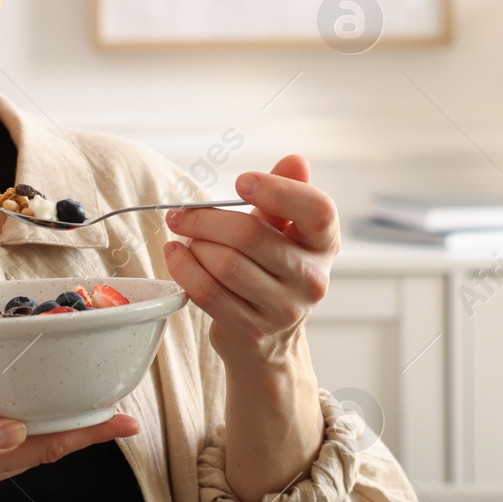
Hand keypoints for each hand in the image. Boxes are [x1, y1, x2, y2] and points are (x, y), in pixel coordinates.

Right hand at [0, 380, 140, 498]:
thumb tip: (6, 434)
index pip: (40, 447)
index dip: (84, 434)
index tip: (124, 421)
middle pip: (38, 451)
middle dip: (79, 433)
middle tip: (117, 413)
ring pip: (18, 451)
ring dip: (52, 433)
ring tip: (81, 411)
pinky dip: (19, 430)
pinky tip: (19, 414)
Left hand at [163, 153, 339, 368]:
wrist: (270, 341)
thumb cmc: (273, 272)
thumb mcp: (284, 231)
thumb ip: (286, 194)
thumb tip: (295, 160)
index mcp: (325, 244)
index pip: (316, 210)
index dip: (278, 190)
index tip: (241, 182)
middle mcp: (312, 279)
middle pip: (251, 235)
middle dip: (206, 219)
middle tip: (181, 215)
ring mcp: (284, 309)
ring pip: (225, 264)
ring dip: (194, 245)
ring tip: (184, 239)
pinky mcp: (251, 331)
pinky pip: (207, 292)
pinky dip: (184, 269)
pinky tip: (177, 256)